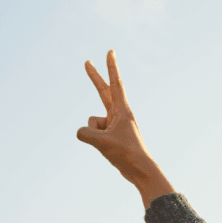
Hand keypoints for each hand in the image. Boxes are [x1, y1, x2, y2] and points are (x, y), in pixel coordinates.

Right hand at [75, 50, 173, 205]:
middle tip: (87, 62)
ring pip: (92, 123)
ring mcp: (114, 123)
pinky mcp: (111, 133)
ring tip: (112, 145)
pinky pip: (92, 133)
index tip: (110, 52)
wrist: (140, 170)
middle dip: (95, 77)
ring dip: (95, 135)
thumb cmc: (126, 154)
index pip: (115, 84)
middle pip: (102, 92)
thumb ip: (84, 133)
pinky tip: (108, 149)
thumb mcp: (101, 142)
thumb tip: (81, 132)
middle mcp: (119, 114)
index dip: (111, 67)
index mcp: (122, 111)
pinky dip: (94, 141)